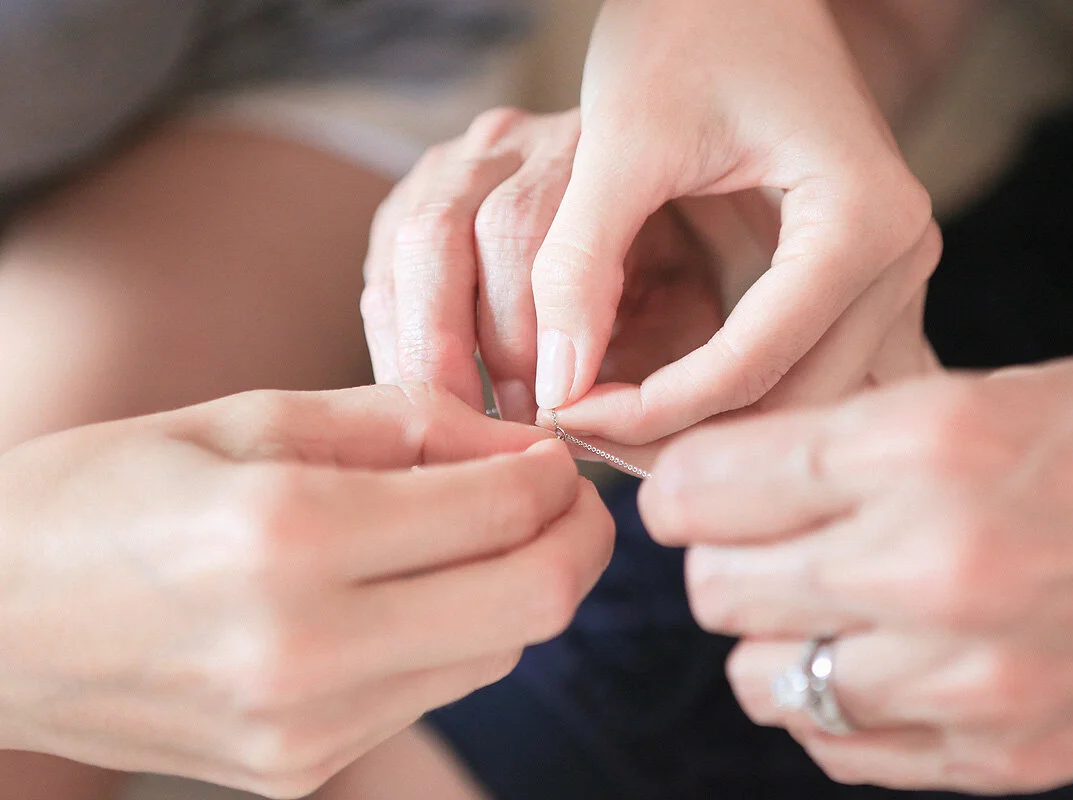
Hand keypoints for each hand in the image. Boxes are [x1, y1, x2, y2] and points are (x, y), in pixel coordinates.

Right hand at [0, 385, 611, 797]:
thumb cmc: (107, 492)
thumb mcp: (249, 417)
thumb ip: (405, 422)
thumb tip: (521, 447)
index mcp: (288, 537)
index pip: (502, 513)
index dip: (558, 476)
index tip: (556, 451)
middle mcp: (306, 650)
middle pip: (532, 606)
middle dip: (577, 540)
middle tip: (565, 494)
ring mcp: (306, 728)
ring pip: (496, 653)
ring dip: (519, 586)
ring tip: (486, 531)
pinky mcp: (300, 767)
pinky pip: (433, 692)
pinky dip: (459, 632)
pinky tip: (419, 589)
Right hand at [361, 109, 736, 467]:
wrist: (671, 208)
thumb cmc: (681, 270)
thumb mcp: (688, 297)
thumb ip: (652, 347)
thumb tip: (585, 419)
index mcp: (590, 142)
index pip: (528, 229)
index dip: (533, 326)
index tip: (554, 405)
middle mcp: (512, 139)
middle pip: (448, 231)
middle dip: (460, 343)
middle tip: (489, 423)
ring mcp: (455, 162)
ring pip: (407, 244)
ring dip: (423, 344)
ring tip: (455, 417)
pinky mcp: (415, 198)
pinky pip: (383, 266)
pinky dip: (396, 336)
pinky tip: (425, 392)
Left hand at [532, 0, 939, 445]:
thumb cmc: (689, 29)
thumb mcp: (622, 139)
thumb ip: (583, 261)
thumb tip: (555, 388)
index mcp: (865, 220)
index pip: (755, 363)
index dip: (652, 408)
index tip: (563, 414)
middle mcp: (898, 261)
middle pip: (792, 404)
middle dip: (681, 435)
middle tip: (578, 434)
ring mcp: (884, 279)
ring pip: (797, 403)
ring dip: (702, 428)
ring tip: (602, 421)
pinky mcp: (849, 284)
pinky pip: (794, 372)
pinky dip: (722, 398)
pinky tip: (645, 398)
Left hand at [640, 349, 1072, 792]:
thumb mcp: (970, 399)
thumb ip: (832, 449)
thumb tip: (709, 491)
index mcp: (919, 447)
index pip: (703, 486)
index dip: (680, 485)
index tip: (693, 490)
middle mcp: (930, 567)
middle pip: (716, 588)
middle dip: (718, 559)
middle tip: (758, 539)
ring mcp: (966, 677)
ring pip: (757, 678)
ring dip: (769, 637)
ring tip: (821, 601)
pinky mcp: (999, 754)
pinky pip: (834, 745)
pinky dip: (829, 702)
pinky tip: (872, 658)